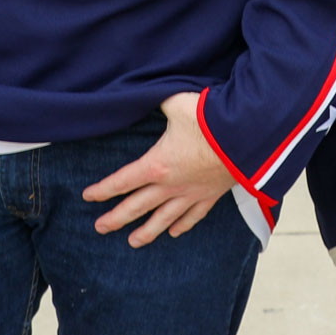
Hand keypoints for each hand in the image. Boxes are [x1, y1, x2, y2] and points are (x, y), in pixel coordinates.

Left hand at [83, 91, 234, 246]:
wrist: (246, 137)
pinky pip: (193, 216)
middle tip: (100, 228)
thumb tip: (149, 92)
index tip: (88, 196)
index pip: (122, 181)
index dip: (102, 190)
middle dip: (116, 218)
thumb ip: (161, 102)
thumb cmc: (211, 120)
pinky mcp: (211, 195)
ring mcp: (191, 193)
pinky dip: (182, 226)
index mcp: (157, 164)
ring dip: (146, 231)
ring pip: (163, 219)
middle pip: (137, 207)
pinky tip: (175, 233)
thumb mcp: (179, 104)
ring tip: (133, 242)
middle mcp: (170, 185)